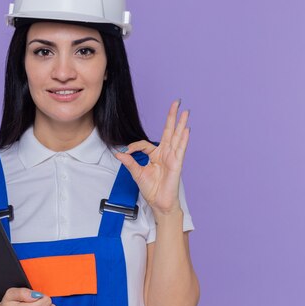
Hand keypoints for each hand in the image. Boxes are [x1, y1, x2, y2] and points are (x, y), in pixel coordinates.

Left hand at [115, 100, 189, 215]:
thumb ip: (129, 162)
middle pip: (169, 131)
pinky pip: (180, 149)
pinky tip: (186, 129)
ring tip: (185, 111)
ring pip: (177, 137)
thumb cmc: (152, 189)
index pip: (145, 144)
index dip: (134, 146)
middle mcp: (166, 154)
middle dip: (172, 117)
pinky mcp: (177, 164)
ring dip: (181, 123)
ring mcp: (172, 157)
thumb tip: (118, 152)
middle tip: (176, 102)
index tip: (125, 152)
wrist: (159, 203)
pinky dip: (184, 139)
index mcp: (156, 155)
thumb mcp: (137, 173)